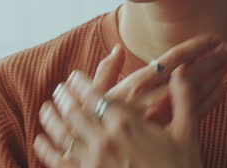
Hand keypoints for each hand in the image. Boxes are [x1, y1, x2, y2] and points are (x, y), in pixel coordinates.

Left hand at [34, 68, 202, 167]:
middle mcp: (106, 140)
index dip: (81, 84)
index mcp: (128, 124)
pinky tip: (40, 141)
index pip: (96, 96)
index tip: (73, 76)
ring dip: (51, 119)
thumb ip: (182, 98)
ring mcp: (94, 162)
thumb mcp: (186, 132)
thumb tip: (182, 69)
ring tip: (45, 108)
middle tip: (58, 89)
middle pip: (75, 112)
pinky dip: (47, 150)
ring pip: (63, 135)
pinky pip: (60, 163)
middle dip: (64, 97)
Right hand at [92, 35, 226, 124]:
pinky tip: (221, 88)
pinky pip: (195, 115)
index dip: (195, 47)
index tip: (213, 38)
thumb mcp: (95, 94)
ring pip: (195, 94)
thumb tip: (116, 50)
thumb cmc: (93, 120)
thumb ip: (105, 71)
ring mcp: (163, 117)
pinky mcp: (169, 134)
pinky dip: (210, 100)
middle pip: (189, 76)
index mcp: (134, 85)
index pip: (172, 60)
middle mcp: (151, 100)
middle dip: (211, 60)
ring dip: (214, 77)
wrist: (96, 152)